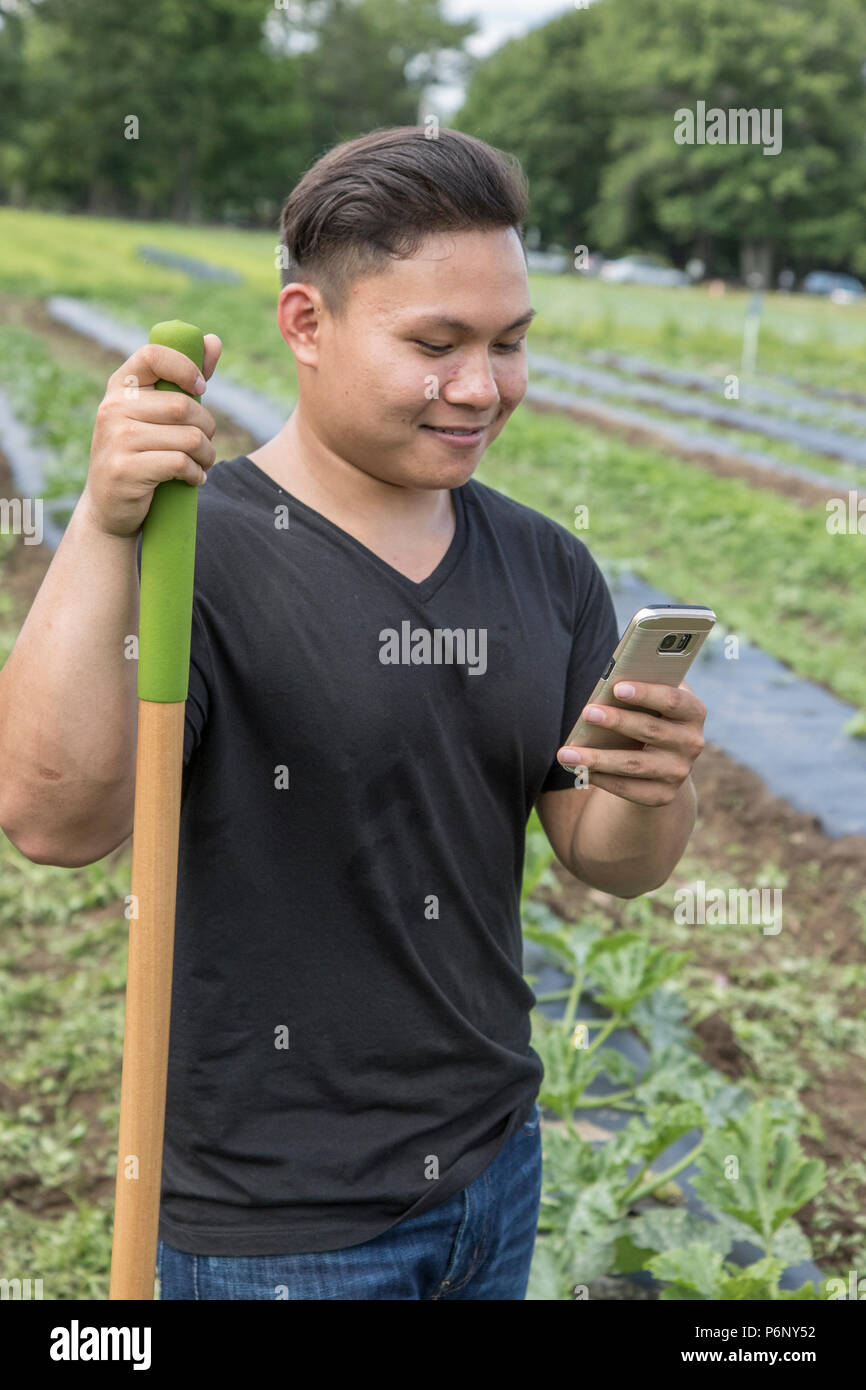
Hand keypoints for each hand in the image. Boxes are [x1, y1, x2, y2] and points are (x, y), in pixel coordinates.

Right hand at [84, 334, 221, 537]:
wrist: (109, 507)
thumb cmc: (141, 454)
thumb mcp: (156, 414)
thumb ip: (184, 379)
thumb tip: (213, 340)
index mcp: (121, 386)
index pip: (154, 354)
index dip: (186, 367)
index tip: (200, 389)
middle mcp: (113, 408)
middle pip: (184, 406)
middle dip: (208, 428)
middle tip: (205, 444)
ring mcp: (116, 439)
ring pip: (188, 438)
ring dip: (206, 455)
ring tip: (202, 464)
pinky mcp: (125, 470)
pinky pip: (179, 464)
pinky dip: (195, 474)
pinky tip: (193, 479)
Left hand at [556, 680, 705, 805]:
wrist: (661, 756)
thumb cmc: (648, 713)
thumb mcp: (651, 699)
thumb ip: (638, 689)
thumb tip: (606, 688)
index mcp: (693, 712)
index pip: (673, 700)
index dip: (646, 693)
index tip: (616, 687)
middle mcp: (692, 743)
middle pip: (651, 731)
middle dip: (616, 721)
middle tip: (587, 712)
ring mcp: (679, 772)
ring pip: (634, 764)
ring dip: (598, 758)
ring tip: (566, 752)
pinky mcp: (663, 795)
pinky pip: (628, 788)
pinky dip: (601, 778)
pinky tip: (579, 770)